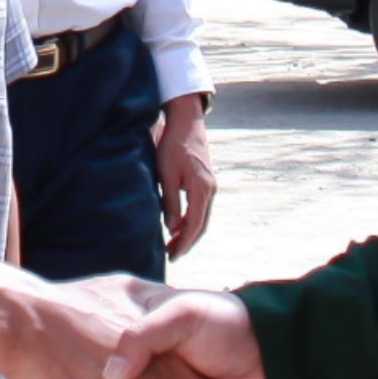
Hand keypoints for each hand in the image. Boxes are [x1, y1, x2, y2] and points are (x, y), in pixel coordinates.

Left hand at [154, 95, 217, 257]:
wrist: (186, 123)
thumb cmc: (173, 146)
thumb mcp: (166, 174)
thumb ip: (169, 202)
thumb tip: (171, 228)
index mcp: (202, 189)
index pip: (194, 224)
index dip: (183, 243)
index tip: (172, 255)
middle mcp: (211, 190)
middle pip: (201, 224)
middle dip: (187, 242)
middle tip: (171, 255)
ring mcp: (211, 185)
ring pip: (202, 217)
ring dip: (189, 232)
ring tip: (172, 243)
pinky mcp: (206, 181)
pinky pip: (201, 207)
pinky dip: (191, 220)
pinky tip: (178, 224)